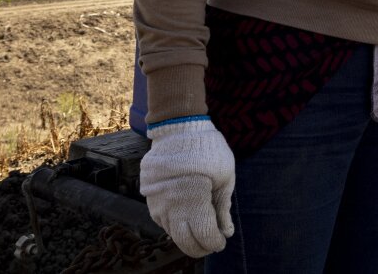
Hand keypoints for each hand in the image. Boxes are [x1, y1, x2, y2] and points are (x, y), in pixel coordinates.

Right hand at [141, 118, 235, 257]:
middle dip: (200, 247)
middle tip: (211, 243)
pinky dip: (175, 225)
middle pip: (184, 242)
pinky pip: (163, 221)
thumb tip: (227, 232)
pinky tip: (186, 219)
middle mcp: (172, 206)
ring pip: (172, 233)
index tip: (222, 241)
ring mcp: (158, 203)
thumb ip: (223, 207)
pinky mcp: (150, 199)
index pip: (204, 236)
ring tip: (200, 229)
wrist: (178, 129)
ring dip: (187, 236)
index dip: (215, 243)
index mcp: (194, 199)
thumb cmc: (207, 149)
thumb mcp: (225, 176)